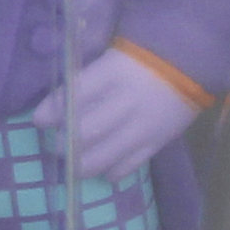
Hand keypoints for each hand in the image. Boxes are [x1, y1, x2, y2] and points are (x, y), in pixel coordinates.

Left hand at [27, 47, 201, 181]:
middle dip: (64, 143)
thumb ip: (89, 80)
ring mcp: (143, 125)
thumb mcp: (112, 58)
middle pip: (87, 131)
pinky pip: (131, 164)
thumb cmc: (141, 58)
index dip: (53, 110)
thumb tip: (58, 105)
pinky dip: (113, 171)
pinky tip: (104, 171)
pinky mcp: (158, 141)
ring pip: (106, 155)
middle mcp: (126, 101)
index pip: (76, 94)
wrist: (191, 63)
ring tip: (73, 164)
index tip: (38, 120)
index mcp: (113, 73)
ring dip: (82, 164)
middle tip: (54, 146)